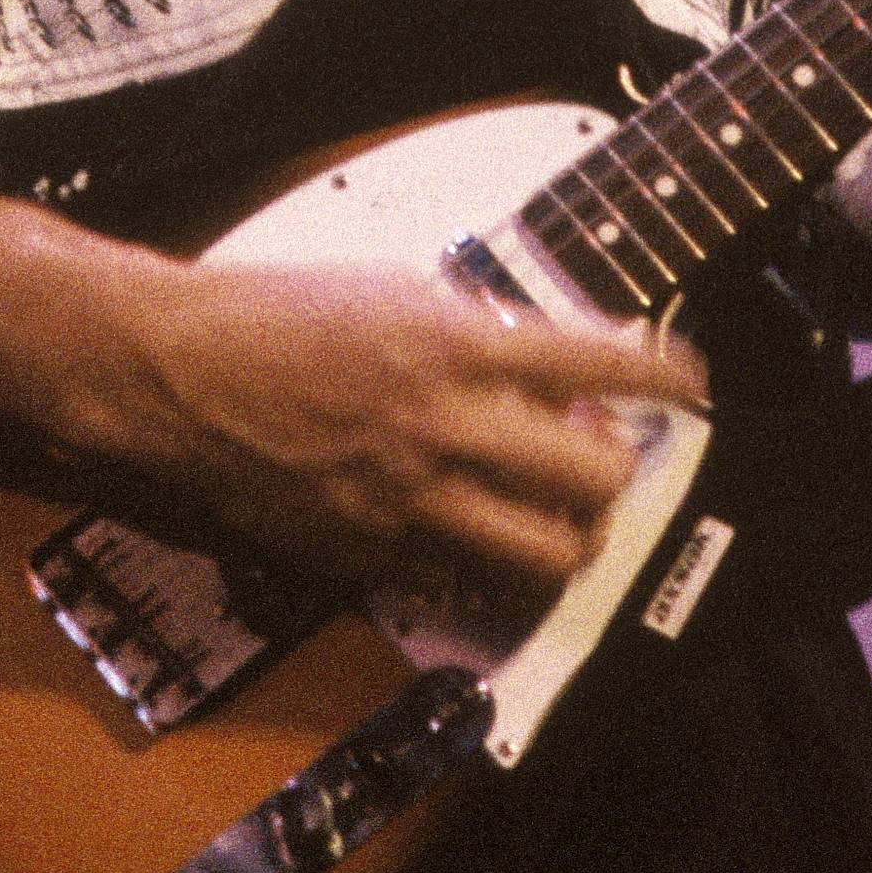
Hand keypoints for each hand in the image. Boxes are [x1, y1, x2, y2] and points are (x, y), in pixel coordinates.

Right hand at [108, 261, 705, 612]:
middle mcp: (446, 428)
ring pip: (547, 556)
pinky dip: (486, 564)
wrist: (178, 375)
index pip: (601, 360)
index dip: (666, 372)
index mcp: (455, 343)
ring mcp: (411, 504)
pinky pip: (465, 583)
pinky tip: (472, 533)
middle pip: (596, 479)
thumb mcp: (392, 289)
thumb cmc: (278, 312)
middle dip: (620, 470)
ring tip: (560, 514)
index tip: (692, 379)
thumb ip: (475, 332)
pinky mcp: (371, 558)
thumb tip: (544, 372)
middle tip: (609, 457)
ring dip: (571, 535)